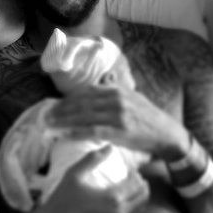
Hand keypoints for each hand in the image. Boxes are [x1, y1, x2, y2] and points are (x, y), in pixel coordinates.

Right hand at [31, 145, 149, 212]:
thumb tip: (109, 146)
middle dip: (141, 184)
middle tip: (131, 177)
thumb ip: (92, 159)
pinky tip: (120, 203)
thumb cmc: (62, 199)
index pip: (136, 183)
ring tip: (128, 188)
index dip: (135, 173)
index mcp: (113, 198)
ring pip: (140, 210)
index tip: (128, 168)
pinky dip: (131, 209)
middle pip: (143, 197)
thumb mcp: (74, 174)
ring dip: (138, 197)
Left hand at [49, 85, 189, 159]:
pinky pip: (93, 131)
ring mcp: (118, 115)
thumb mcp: (132, 97)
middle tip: (45, 115)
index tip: (54, 105)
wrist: (167, 134)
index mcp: (116, 90)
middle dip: (61, 109)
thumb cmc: (147, 117)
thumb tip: (105, 78)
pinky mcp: (120, 131)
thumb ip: (116, 88)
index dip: (68, 99)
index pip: (85, 93)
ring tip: (49, 124)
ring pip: (84, 116)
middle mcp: (116, 100)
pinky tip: (65, 134)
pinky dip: (77, 132)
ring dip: (64, 121)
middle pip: (81, 103)